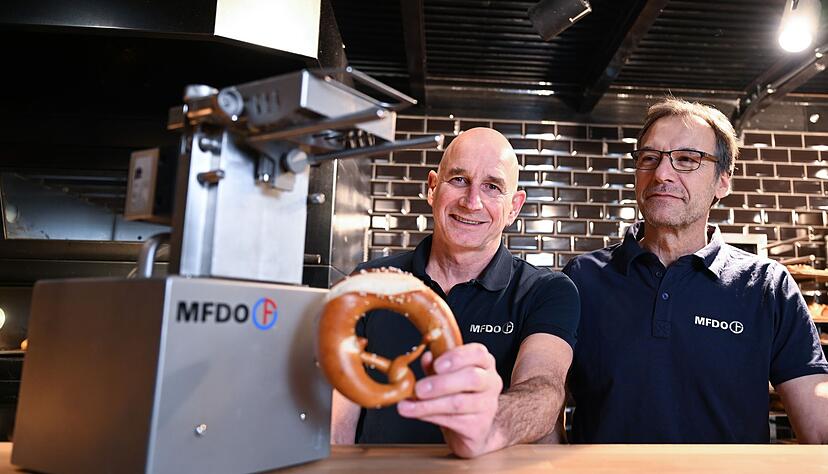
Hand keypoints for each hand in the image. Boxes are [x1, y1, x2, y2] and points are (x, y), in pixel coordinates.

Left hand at [396, 343, 503, 457]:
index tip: (436, 365)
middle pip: (472, 379)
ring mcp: (487, 406)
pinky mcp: (479, 427)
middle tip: (419, 389)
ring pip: (459, 403)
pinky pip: (453, 421)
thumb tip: (426, 357)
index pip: (478, 354)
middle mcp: (491, 383)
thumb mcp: (447, 374)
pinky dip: (431, 416)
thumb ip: (436, 365)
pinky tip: (417, 413)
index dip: (457, 358)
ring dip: (430, 404)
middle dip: (442, 383)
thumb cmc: (459, 393)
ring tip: (408, 405)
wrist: (471, 426)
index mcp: (484, 363)